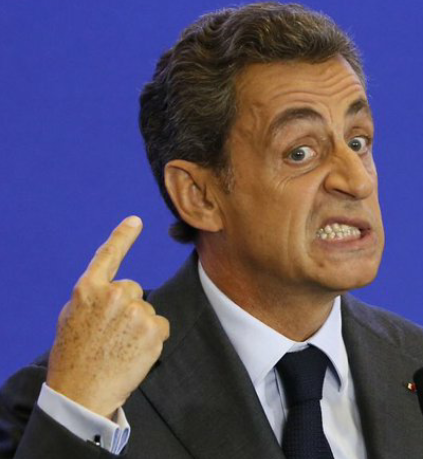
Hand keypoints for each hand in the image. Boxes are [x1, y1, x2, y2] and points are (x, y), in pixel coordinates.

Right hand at [46, 216, 169, 417]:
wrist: (82, 392)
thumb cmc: (74, 356)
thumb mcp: (72, 318)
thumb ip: (93, 297)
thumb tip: (112, 287)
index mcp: (88, 289)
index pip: (108, 255)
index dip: (123, 236)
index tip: (136, 221)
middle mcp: (114, 294)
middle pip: (134, 290)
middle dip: (128, 308)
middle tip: (113, 334)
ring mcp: (136, 311)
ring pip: (148, 311)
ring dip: (140, 326)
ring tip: (121, 347)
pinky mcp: (154, 328)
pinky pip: (161, 326)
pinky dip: (153, 339)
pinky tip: (135, 353)